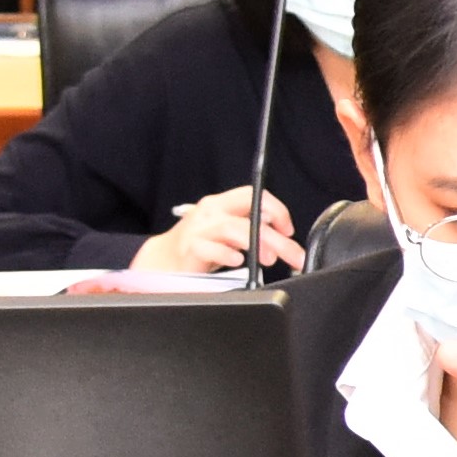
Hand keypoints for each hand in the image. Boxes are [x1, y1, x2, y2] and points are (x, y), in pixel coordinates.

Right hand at [131, 185, 299, 278]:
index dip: (277, 210)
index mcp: (222, 204)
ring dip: (256, 243)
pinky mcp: (188, 249)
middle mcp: (211, 212)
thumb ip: (250, 230)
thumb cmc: (198, 246)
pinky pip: (208, 248)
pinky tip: (237, 260)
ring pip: (231, 228)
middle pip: (249, 217)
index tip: (289, 230)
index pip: (254, 195)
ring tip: (269, 258)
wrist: (162, 261)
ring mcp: (198, 230)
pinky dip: (225, 254)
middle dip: (277, 237)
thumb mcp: (227, 233)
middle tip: (294, 256)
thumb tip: (282, 238)